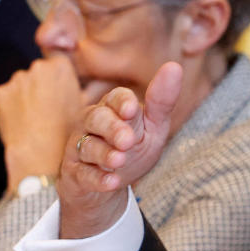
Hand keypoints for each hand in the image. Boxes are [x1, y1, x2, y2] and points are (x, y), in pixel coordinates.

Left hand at [0, 56, 109, 192]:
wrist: (39, 155)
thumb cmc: (67, 133)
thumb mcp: (87, 108)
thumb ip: (87, 88)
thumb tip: (92, 82)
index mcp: (61, 67)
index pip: (60, 64)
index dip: (61, 80)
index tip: (62, 95)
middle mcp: (38, 67)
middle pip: (40, 72)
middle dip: (43, 86)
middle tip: (50, 109)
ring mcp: (16, 80)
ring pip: (23, 84)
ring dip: (27, 96)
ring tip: (36, 118)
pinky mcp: (0, 93)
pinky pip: (8, 96)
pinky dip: (12, 106)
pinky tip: (22, 120)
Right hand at [57, 62, 181, 237]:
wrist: (109, 184)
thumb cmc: (132, 149)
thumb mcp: (152, 127)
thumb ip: (161, 102)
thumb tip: (174, 66)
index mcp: (113, 108)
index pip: (115, 97)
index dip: (122, 102)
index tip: (132, 110)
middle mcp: (92, 124)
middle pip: (97, 118)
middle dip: (112, 128)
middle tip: (128, 140)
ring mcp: (80, 148)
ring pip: (87, 146)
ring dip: (104, 154)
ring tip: (119, 161)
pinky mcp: (75, 174)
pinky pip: (82, 175)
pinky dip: (96, 179)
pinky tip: (111, 183)